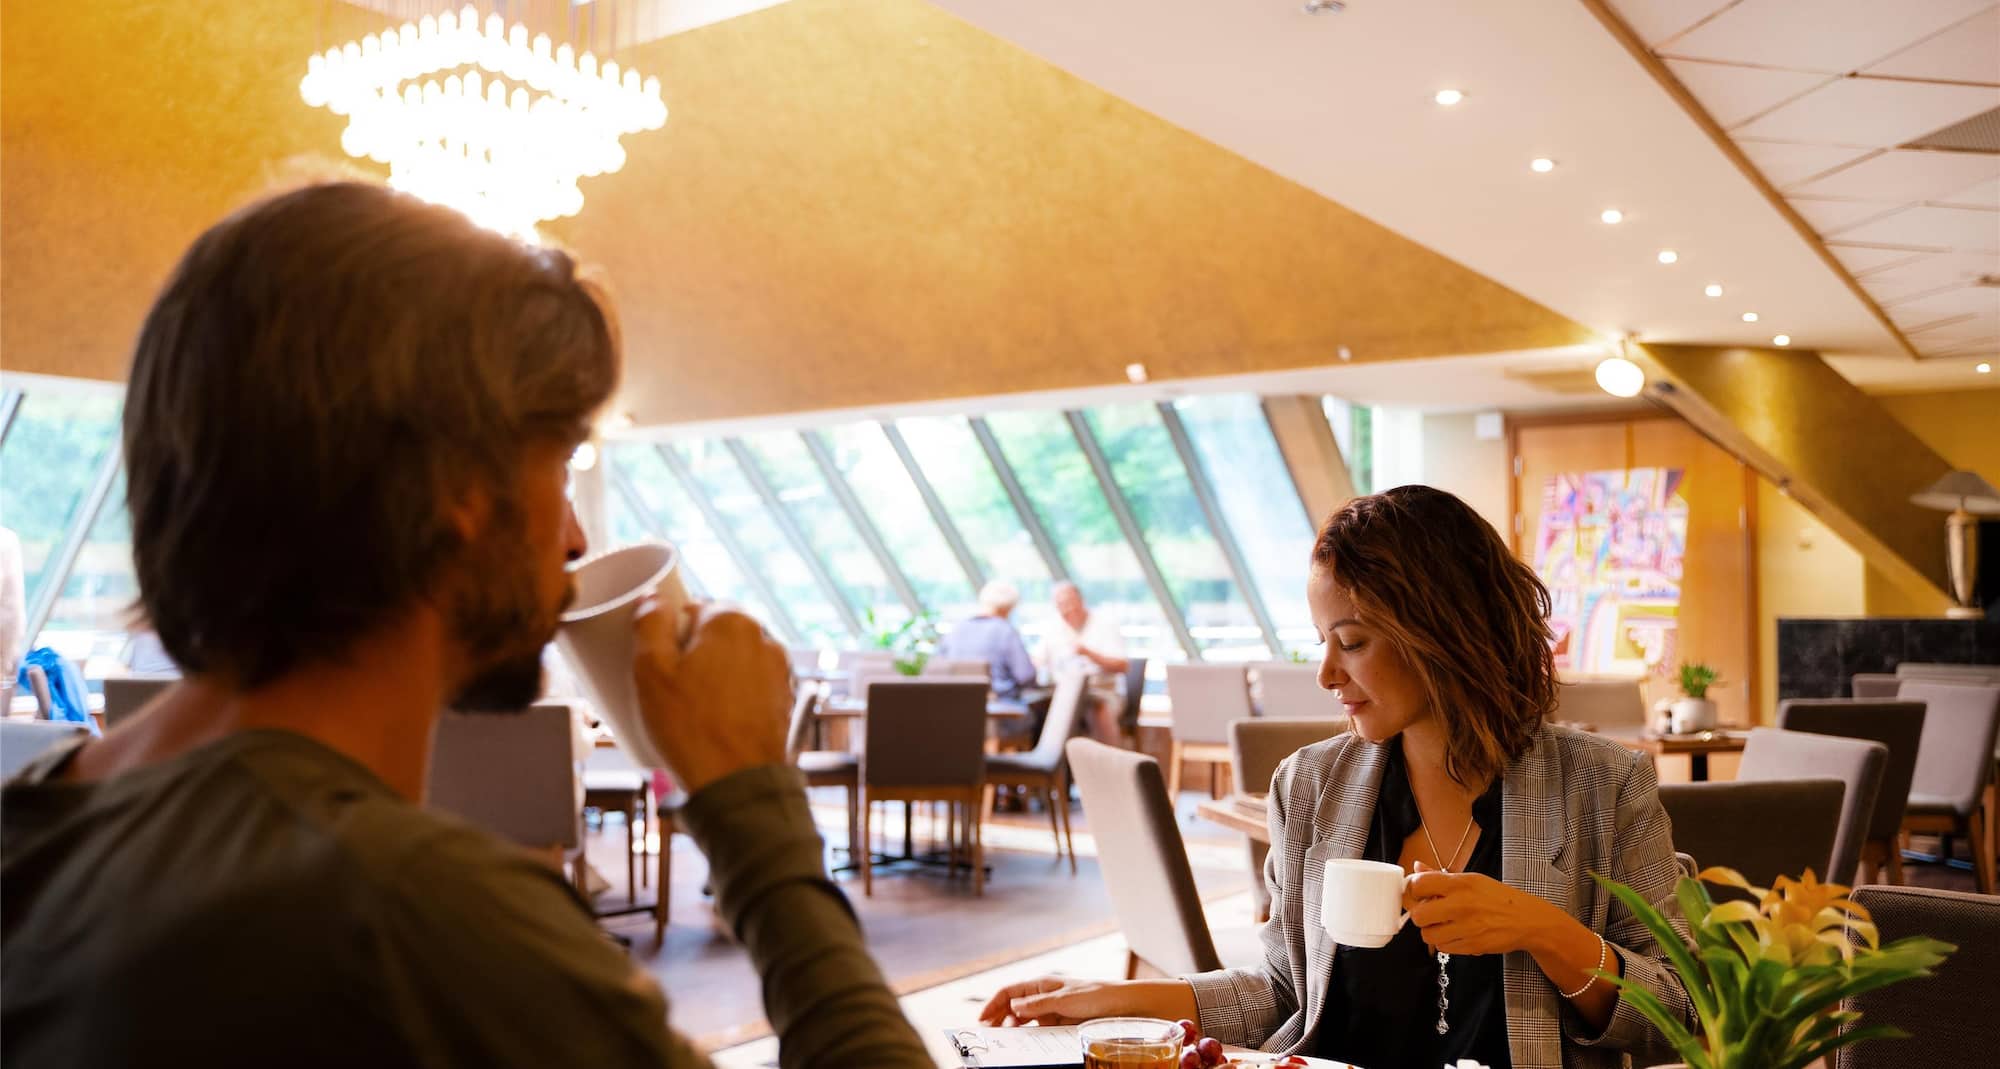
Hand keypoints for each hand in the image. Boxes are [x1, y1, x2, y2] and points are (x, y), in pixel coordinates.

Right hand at [631, 599, 790, 795]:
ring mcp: (780, 669)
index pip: (692, 610)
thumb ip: (650, 624)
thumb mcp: (651, 670)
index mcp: (731, 619)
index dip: (670, 636)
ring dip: (714, 675)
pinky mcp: (785, 698)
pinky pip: (750, 685)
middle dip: (693, 655)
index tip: (659, 664)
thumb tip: (652, 598)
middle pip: (715, 635)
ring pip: (734, 661)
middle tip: (671, 690)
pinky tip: (716, 722)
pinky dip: (733, 696)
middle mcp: (764, 636)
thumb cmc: (691, 726)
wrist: (738, 782)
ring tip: (693, 711)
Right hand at [977, 976, 1135, 1026]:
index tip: (981, 1020)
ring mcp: (1050, 1010)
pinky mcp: (1059, 1023)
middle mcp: (1043, 996)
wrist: (1123, 1006)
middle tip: (986, 1035)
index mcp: (1042, 984)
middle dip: (997, 1018)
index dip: (993, 1004)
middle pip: (1012, 1007)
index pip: (1009, 992)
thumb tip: (1013, 1006)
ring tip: (1002, 1040)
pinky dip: (1027, 1035)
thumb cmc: (1097, 996)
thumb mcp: (1065, 1000)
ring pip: (1023, 1020)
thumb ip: (1038, 1004)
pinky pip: (1037, 1029)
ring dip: (1011, 1028)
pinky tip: (1023, 1043)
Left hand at [1404, 861, 1562, 956]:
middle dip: (1420, 915)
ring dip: (1432, 931)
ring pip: (1428, 935)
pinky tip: (1457, 934)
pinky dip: (1446, 943)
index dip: (1413, 890)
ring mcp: (1467, 927)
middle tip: (1430, 913)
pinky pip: (1443, 948)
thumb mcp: (1472, 880)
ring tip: (1443, 925)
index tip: (1418, 893)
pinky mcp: (1472, 946)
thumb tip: (1417, 867)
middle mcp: (1462, 904)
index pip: (1419, 884)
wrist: (1527, 920)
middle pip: (1418, 915)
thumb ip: (1440, 876)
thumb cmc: (1497, 898)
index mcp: (1461, 883)